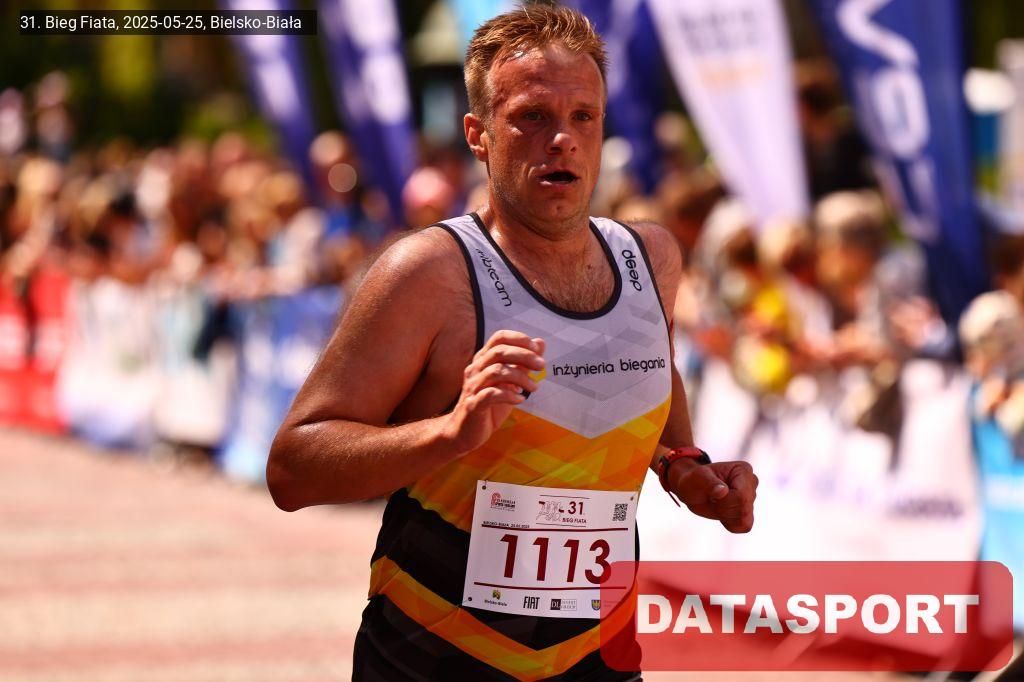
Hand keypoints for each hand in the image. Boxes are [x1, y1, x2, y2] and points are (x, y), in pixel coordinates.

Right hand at [443, 330, 544, 454]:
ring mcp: (472, 386)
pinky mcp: (472, 405)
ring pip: (496, 371)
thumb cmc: (489, 405)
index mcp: (483, 360)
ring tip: (534, 387)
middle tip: (541, 366)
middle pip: (498, 352)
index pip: (499, 338)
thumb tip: (540, 342)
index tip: (537, 349)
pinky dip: (509, 395)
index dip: (519, 339)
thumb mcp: (510, 382)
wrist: (463, 432)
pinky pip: (490, 395)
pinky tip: (520, 399)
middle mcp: (475, 369)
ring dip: (520, 377)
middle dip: (524, 356)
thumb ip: (523, 363)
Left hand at [671, 460, 757, 532]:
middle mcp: (752, 482)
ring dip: (725, 516)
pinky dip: (729, 523)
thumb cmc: (696, 481)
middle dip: (723, 509)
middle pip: (744, 508)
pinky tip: (721, 512)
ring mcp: (752, 498)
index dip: (724, 502)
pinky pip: (744, 526)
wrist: (694, 490)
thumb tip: (723, 491)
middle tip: (712, 499)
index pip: (741, 496)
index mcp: (743, 470)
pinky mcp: (749, 512)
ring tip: (717, 504)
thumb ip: (709, 483)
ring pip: (745, 519)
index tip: (712, 495)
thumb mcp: (697, 478)